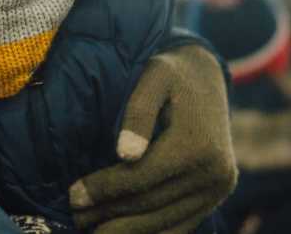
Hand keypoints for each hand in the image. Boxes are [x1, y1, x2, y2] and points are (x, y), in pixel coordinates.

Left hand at [68, 44, 236, 233]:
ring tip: (91, 230)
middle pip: (151, 205)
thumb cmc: (171, 73)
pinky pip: (181, 225)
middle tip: (75, 217)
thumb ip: (138, 113)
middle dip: (109, 216)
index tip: (73, 195)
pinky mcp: (215, 197)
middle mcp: (213, 174)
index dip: (105, 190)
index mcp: (196, 145)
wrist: (206, 76)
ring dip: (126, 231)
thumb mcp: (153, 77)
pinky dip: (151, 232)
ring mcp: (217, 190)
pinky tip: (123, 232)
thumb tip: (125, 154)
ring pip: (164, 222)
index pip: (141, 178)